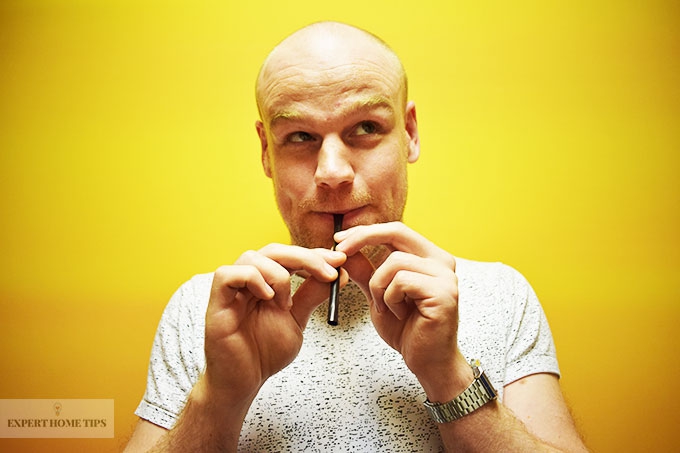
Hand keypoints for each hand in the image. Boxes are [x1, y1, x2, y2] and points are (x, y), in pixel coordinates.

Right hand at [203, 244, 345, 403]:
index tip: (340, 261)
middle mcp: (247, 281)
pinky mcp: (216, 303)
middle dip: (305, 257)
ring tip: (285, 304)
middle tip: (328, 272)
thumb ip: (313, 295)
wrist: (244, 382)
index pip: (288, 255)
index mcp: (266, 282)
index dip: (314, 254)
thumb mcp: (297, 319)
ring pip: (252, 257)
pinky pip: (227, 274)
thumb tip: (338, 273)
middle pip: (273, 250)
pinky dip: (252, 279)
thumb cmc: (265, 353)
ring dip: (278, 275)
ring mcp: (231, 290)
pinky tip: (267, 298)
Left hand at [334, 222, 469, 398]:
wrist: (427, 362)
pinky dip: (390, 299)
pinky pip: (401, 282)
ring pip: (394, 261)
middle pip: (397, 232)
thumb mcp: (378, 295)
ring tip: (386, 308)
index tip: (339, 240)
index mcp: (429, 258)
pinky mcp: (443, 292)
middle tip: (339, 252)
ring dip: (378, 286)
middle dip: (363, 238)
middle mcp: (442, 261)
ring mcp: (445, 276)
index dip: (366, 231)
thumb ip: (365, 271)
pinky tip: (399, 314)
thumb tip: (343, 250)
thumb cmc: (407, 330)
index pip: (396, 230)